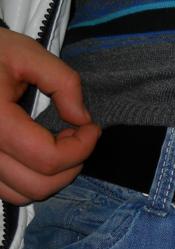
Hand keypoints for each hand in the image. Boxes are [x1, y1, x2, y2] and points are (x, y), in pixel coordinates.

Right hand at [0, 28, 99, 204]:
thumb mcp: (27, 53)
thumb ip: (64, 83)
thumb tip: (82, 119)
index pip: (48, 158)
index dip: (82, 148)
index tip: (92, 127)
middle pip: (38, 184)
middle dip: (71, 165)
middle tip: (79, 137)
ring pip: (23, 195)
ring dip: (53, 177)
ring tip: (60, 145)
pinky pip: (7, 192)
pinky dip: (31, 181)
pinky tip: (38, 154)